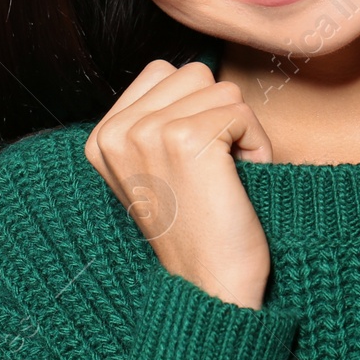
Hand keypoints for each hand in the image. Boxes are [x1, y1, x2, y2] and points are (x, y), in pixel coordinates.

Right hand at [85, 60, 275, 308]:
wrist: (210, 287)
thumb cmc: (198, 228)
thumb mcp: (156, 168)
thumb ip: (158, 118)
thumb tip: (196, 73)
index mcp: (102, 136)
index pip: (164, 72)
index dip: (195, 110)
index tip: (189, 165)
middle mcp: (116, 131)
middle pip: (195, 73)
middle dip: (218, 115)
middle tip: (210, 173)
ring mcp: (148, 132)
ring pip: (222, 89)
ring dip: (240, 132)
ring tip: (223, 179)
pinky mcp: (187, 138)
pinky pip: (243, 111)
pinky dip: (257, 145)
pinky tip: (238, 184)